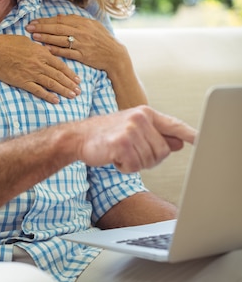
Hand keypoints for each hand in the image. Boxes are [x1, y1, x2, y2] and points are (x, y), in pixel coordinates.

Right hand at [0, 34, 80, 103]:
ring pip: (51, 84)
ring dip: (63, 91)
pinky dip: (48, 96)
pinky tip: (56, 100)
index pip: (60, 65)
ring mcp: (31, 74)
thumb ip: (39, 49)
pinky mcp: (22, 82)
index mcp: (41, 53)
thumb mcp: (27, 42)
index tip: (78, 80)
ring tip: (72, 96)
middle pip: (59, 76)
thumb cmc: (8, 43)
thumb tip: (47, 52)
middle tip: (79, 91)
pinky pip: (38, 90)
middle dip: (70, 84)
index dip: (70, 73)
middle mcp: (39, 64)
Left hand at [26, 14, 119, 71]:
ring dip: (45, 38)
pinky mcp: (83, 56)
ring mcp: (82, 44)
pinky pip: (66, 52)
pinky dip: (56, 50)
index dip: (45, 21)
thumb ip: (75, 20)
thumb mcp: (92, 25)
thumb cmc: (102, 39)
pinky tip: (46, 49)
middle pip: (58, 29)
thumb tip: (59, 17)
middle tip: (29, 28)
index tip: (34, 22)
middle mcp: (82, 32)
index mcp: (83, 23)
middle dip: (42, 28)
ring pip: (60, 40)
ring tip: (34, 37)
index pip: (60, 20)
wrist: (114, 55)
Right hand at [75, 106, 195, 172]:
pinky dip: (125, 168)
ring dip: (135, 163)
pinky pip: (135, 166)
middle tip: (130, 152)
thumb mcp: (134, 130)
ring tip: (120, 152)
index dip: (190, 134)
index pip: (174, 125)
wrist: (78, 136)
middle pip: (163, 151)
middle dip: (149, 158)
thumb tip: (180, 143)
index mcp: (146, 113)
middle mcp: (140, 118)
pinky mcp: (121, 143)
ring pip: (149, 160)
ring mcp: (131, 130)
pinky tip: (114, 157)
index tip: (203, 140)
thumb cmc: (107, 134)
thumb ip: (157, 136)